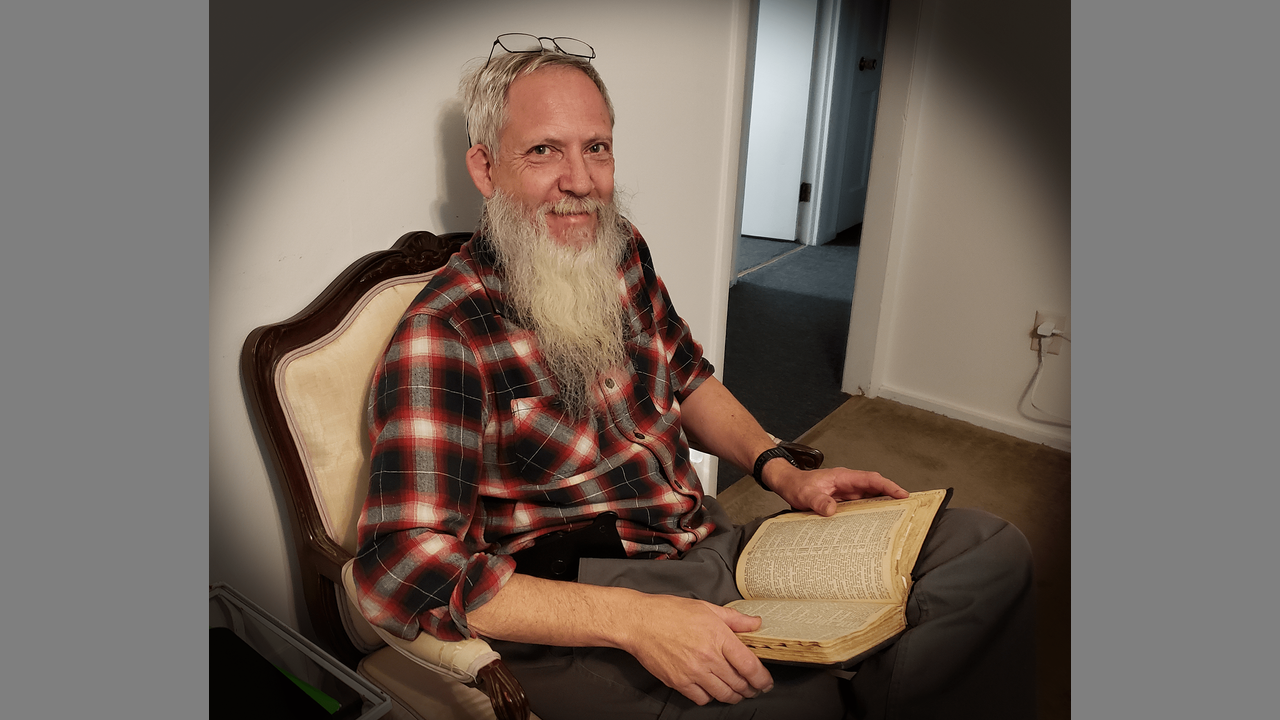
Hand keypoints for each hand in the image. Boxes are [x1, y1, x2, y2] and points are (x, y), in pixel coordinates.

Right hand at [618, 594, 773, 704]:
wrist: (639, 622)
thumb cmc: (669, 612)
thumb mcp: (706, 608)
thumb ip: (734, 619)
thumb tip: (755, 623)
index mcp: (718, 637)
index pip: (750, 666)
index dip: (762, 678)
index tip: (765, 682)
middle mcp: (708, 657)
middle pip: (739, 683)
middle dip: (750, 689)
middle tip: (753, 688)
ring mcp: (693, 672)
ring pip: (723, 694)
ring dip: (734, 695)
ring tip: (736, 691)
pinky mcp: (679, 682)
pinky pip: (702, 699)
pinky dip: (710, 696)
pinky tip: (710, 688)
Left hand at [765, 463, 907, 516]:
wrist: (787, 484)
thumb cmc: (796, 485)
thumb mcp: (805, 494)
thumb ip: (818, 501)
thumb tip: (832, 509)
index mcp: (843, 477)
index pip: (871, 480)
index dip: (889, 487)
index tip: (903, 495)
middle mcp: (848, 484)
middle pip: (875, 489)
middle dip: (893, 497)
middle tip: (908, 510)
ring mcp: (846, 493)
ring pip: (870, 498)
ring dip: (882, 507)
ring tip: (897, 520)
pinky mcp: (843, 502)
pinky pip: (860, 506)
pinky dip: (870, 513)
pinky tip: (874, 526)